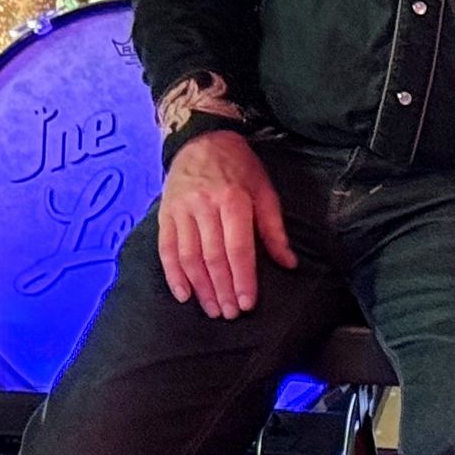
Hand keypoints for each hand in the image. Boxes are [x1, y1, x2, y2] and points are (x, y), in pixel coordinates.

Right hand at [158, 131, 296, 316]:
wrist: (201, 139)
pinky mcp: (165, 214)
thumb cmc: (239, 168)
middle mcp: (204, 206)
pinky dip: (173, 275)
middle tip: (231, 314)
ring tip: (212, 309)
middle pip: (213, 257)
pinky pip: (167, 249)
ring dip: (201, 288)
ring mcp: (181, 210)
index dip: (243, 279)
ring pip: (189, 257)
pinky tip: (184, 295)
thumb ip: (273, 229)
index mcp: (233, 200)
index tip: (247, 302)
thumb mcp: (264, 190)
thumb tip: (289, 263)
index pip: (238, 248)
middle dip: (223, 290)